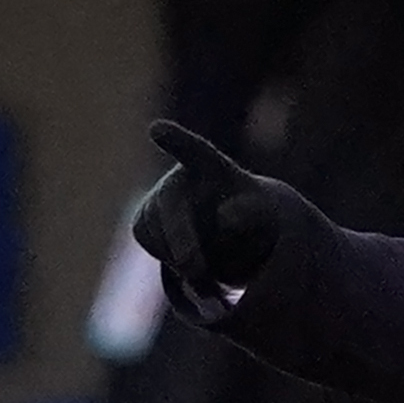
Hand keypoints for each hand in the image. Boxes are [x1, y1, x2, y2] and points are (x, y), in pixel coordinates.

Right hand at [132, 121, 278, 290]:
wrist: (227, 227)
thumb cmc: (249, 216)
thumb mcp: (261, 215)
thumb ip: (249, 214)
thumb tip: (222, 218)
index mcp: (212, 166)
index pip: (195, 151)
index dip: (176, 140)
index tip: (157, 130)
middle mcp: (179, 176)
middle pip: (170, 206)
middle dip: (182, 241)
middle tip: (198, 272)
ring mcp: (157, 197)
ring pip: (157, 229)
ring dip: (179, 255)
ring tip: (206, 264)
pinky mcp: (142, 220)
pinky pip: (150, 241)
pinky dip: (167, 256)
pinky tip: (184, 256)